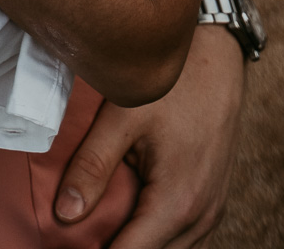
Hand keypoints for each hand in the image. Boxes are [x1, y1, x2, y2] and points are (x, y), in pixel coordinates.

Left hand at [55, 21, 244, 246]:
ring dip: (139, 243)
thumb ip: (92, 166)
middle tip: (79, 236)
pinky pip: (185, 236)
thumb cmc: (173, 82)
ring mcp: (212, 209)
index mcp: (177, 203)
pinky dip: (158, 235)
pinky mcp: (215, 198)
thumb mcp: (123, 117)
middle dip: (115, 248)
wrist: (220, 54)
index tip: (68, 244)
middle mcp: (201, 216)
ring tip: (101, 228)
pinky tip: (133, 218)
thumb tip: (64, 213)